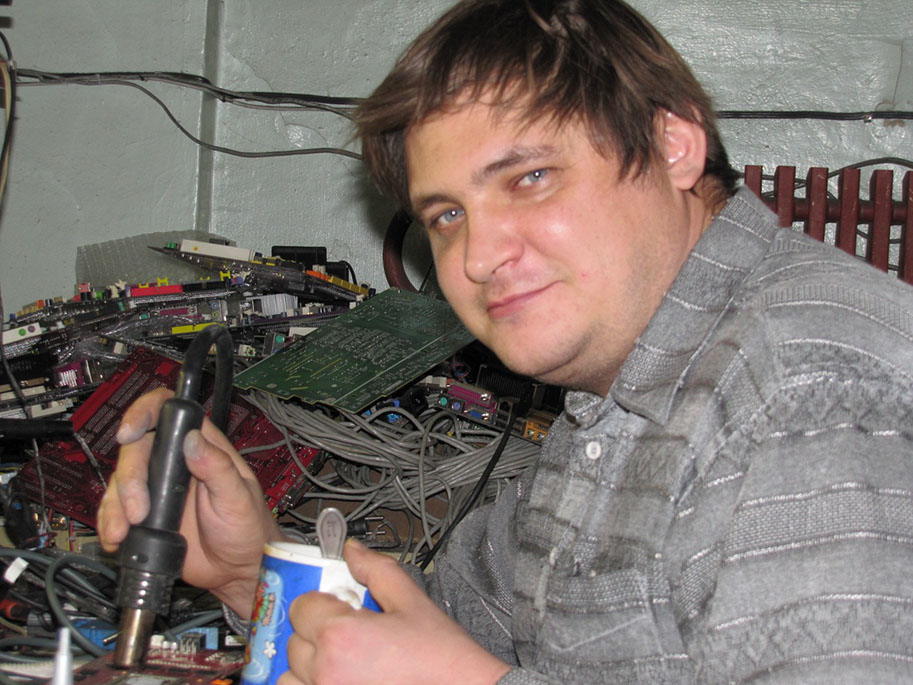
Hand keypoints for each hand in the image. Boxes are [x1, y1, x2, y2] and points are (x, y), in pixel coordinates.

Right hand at [97, 387, 281, 616]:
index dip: (144, 413)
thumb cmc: (248, 528)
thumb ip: (218, 468)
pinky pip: (116, 511)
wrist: (237, 569)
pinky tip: (115, 538)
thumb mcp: (239, 497)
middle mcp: (176, 463)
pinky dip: (109, 523)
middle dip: (129, 478)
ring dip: (115, 505)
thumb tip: (193, 440)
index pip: (169, 413)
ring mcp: (158, 489)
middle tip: (138, 510)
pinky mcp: (145, 515)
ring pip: (121, 481)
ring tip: (123, 530)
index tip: (128, 433)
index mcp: (202, 447)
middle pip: (136, 450)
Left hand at [280, 539, 510, 684]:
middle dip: (317, 633)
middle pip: (294, 640)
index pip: (302, 606)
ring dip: (308, 666)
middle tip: (350, 635)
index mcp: (340, 635)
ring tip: (341, 662)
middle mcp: (325, 671)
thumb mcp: (411, 602)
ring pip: (290, 675)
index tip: (342, 608)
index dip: (323, 602)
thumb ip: (376, 570)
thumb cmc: (440, 660)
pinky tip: (342, 677)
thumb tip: (353, 551)